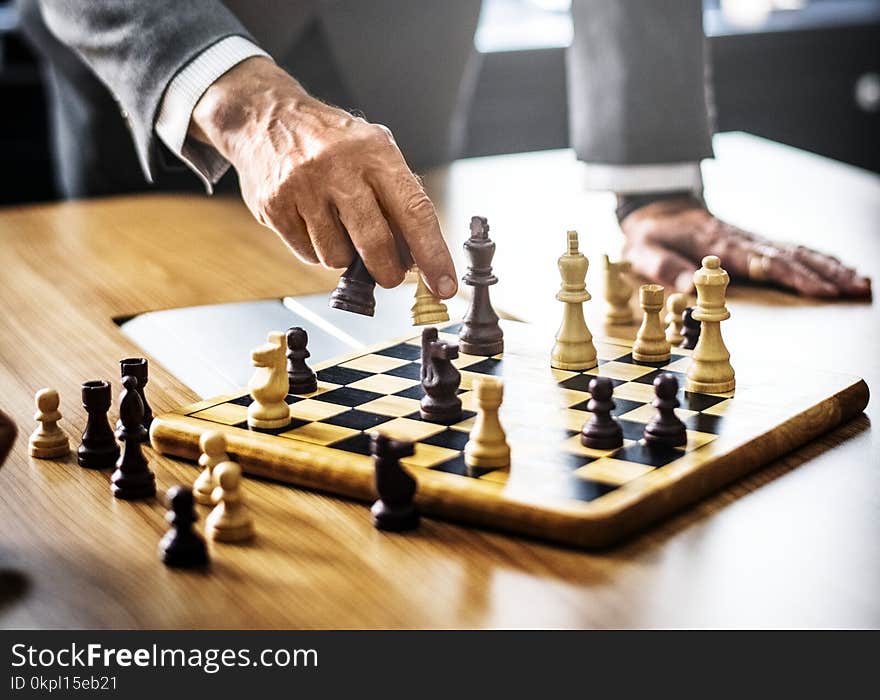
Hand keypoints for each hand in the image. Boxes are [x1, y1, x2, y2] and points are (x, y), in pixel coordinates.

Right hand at [189, 57, 457, 297]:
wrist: (265, 117)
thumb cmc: (333, 142)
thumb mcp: (375, 151)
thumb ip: (399, 197)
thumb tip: (420, 256)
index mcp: (375, 152)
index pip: (414, 212)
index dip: (433, 255)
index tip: (444, 286)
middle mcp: (339, 167)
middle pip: (376, 244)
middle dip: (388, 272)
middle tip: (390, 275)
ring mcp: (303, 187)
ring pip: (337, 257)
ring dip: (346, 257)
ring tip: (340, 229)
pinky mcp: (274, 206)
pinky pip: (307, 254)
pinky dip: (317, 250)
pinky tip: (314, 224)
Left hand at [620, 197, 871, 298]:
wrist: (654, 207)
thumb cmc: (647, 235)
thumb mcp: (641, 251)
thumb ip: (664, 267)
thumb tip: (688, 289)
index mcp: (714, 243)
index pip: (759, 261)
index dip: (790, 276)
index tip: (817, 290)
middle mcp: (738, 238)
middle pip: (787, 256)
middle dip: (822, 274)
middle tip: (854, 290)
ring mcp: (748, 237)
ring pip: (794, 250)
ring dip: (828, 267)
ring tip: (860, 282)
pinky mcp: (752, 240)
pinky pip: (789, 249)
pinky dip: (817, 259)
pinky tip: (840, 269)